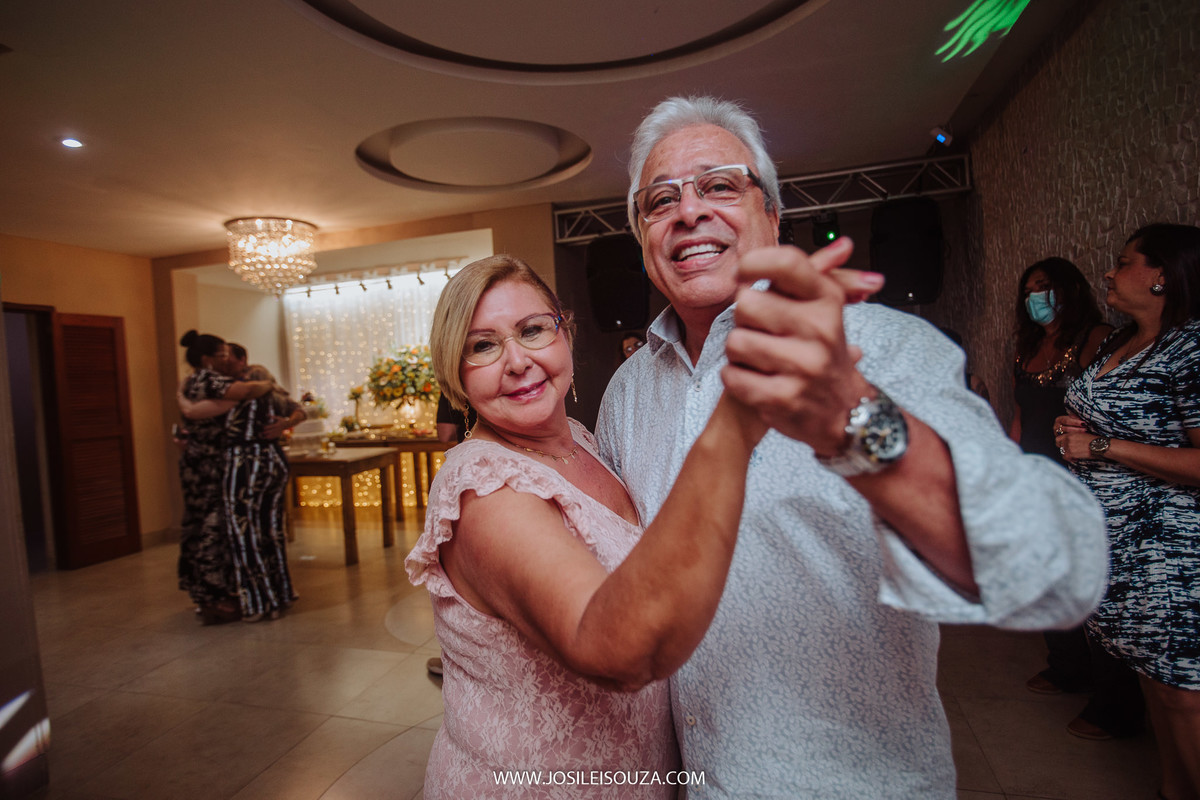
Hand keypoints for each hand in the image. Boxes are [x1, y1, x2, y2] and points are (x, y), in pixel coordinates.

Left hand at [261, 415, 291, 439]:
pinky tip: (268, 438)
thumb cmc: (282, 420)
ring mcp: (279, 432)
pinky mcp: (280, 434)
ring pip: (273, 434)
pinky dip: (272, 437)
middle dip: (267, 432)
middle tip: (263, 433)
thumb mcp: (278, 417)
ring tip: (265, 436)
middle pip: (272, 431)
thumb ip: (272, 417)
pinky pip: (275, 436)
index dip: (267, 427)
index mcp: (278, 425)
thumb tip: (267, 415)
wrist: (289, 424)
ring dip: (269, 436)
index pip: (272, 426)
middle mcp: (278, 429)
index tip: (263, 428)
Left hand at [722, 237, 872, 454]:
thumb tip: (842, 245)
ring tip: (760, 357)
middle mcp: (819, 331)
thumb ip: (823, 274)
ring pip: (735, 341)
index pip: (787, 264)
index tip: (744, 271)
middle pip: (746, 303)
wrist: (843, 413)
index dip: (755, 262)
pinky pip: (731, 376)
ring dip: (738, 351)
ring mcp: (803, 366)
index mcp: (827, 302)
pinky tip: (756, 378)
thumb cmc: (823, 354)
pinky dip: (735, 378)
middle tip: (761, 330)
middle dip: (744, 318)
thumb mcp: (826, 311)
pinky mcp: (783, 398)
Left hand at [1053, 414, 1093, 461]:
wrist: (1099, 445)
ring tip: (1074, 455)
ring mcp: (1068, 446)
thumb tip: (1073, 442)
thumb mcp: (1082, 435)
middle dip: (1063, 448)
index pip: (1058, 439)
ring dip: (1068, 454)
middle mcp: (1067, 439)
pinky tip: (1076, 458)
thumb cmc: (1094, 440)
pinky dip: (1070, 459)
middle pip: (1059, 445)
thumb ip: (1074, 438)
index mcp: (1070, 434)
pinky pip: (1066, 457)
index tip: (1065, 446)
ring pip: (1062, 452)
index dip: (1061, 443)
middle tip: (1070, 451)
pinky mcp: (1071, 453)